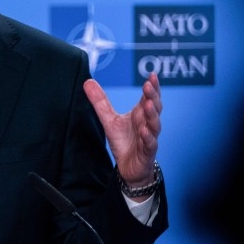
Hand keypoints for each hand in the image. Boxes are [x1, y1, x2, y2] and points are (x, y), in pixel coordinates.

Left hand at [83, 73, 161, 187]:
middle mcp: (147, 123)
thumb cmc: (123, 141)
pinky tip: (144, 131)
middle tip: (148, 85)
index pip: (149, 97)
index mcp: (140, 114)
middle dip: (153, 96)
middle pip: (154, 107)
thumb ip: (100, 102)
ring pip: (155, 124)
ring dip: (152, 115)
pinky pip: (150, 144)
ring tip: (148, 104)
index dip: (152, 87)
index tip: (151, 75)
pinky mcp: (147, 152)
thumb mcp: (109, 120)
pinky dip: (148, 137)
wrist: (128, 167)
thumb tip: (88, 81)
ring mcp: (149, 137)